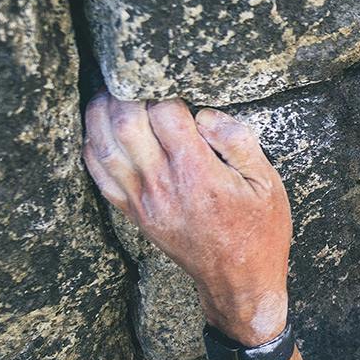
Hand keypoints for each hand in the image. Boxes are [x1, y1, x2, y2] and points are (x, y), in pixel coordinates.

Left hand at [82, 96, 291, 340]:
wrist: (239, 282)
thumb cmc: (258, 231)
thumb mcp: (267, 183)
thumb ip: (238, 141)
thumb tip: (206, 114)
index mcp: (197, 172)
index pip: (165, 113)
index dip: (166, 90)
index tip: (173, 83)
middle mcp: (162, 184)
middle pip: (126, 123)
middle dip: (126, 92)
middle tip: (135, 78)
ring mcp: (142, 200)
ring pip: (103, 145)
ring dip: (102, 113)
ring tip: (111, 93)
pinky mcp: (133, 213)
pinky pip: (99, 174)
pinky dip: (92, 146)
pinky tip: (99, 127)